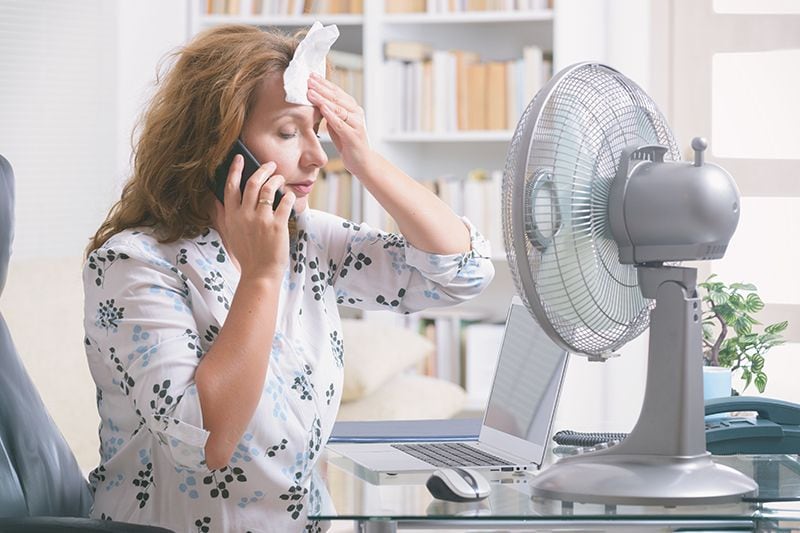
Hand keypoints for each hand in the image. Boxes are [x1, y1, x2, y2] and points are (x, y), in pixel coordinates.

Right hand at [214, 155, 295, 280]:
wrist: (260, 274)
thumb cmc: (246, 254)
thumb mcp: (228, 234)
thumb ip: (221, 216)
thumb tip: (214, 200)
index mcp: (232, 216)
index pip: (231, 187)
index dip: (235, 170)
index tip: (240, 158)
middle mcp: (244, 215)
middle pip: (252, 183)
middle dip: (262, 169)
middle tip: (270, 165)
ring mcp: (261, 220)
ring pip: (268, 189)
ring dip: (276, 179)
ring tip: (280, 178)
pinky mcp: (277, 226)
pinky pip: (284, 202)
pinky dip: (288, 196)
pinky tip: (289, 195)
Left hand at [307, 72, 372, 176]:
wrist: (362, 162)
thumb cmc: (348, 142)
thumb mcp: (336, 124)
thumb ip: (330, 112)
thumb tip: (315, 99)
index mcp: (352, 108)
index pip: (337, 92)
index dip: (324, 83)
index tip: (312, 75)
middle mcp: (356, 113)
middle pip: (336, 97)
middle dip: (321, 87)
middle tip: (308, 80)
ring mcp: (356, 124)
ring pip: (338, 107)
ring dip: (323, 98)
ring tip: (310, 92)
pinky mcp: (353, 136)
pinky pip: (340, 123)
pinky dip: (330, 114)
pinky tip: (322, 107)